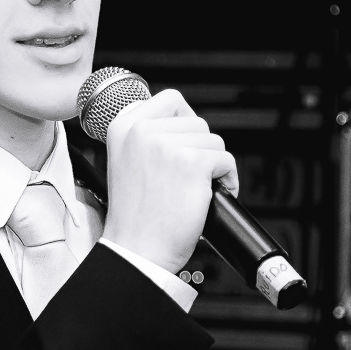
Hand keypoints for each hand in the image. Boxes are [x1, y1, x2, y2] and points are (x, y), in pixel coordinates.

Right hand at [102, 89, 238, 273]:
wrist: (137, 249)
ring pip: (214, 140)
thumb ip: (148, 138)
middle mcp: (143, 130)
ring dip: (213, 165)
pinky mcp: (193, 162)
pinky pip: (226, 159)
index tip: (186, 145)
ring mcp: (167, 145)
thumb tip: (184, 125)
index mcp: (123, 126)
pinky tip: (208, 196)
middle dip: (200, 150)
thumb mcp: (127, 162)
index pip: (171, 100)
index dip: (186, 122)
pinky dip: (227, 179)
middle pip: (197, 122)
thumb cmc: (135, 217)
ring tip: (196, 189)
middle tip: (189, 177)